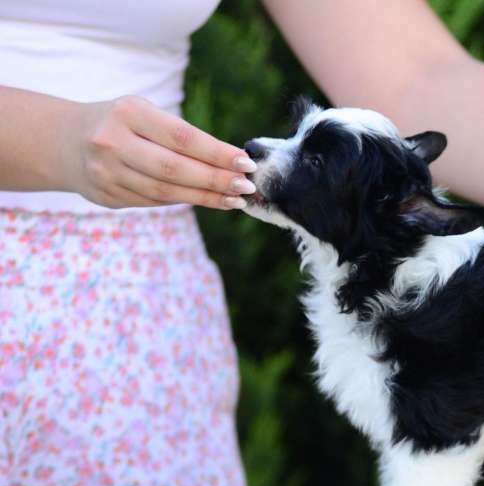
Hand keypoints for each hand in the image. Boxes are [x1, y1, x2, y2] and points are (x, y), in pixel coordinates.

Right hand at [60, 96, 257, 209]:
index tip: (247, 163)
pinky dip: (184, 200)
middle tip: (247, 186)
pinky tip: (209, 200)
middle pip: (174, 169)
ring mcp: (106, 172)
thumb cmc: (122, 123)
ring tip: (236, 199)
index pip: (182, 137)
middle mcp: (112, 142)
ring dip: (206, 197)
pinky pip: (154, 202)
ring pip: (165, 191)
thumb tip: (233, 163)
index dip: (217, 153)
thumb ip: (181, 135)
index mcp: (127, 113)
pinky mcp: (106, 196)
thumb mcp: (144, 113)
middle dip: (216, 180)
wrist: (64, 141)